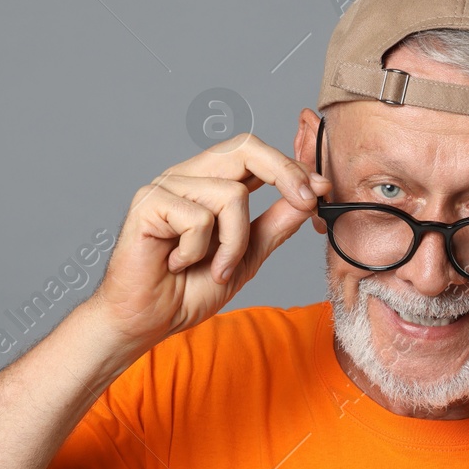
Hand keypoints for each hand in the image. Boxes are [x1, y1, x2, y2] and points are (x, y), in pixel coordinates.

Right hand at [87, 134, 329, 354]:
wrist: (147, 321)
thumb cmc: (187, 289)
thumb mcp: (247, 256)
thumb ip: (276, 225)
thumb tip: (312, 195)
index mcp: (211, 183)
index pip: (255, 154)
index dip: (291, 165)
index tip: (321, 190)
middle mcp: (189, 177)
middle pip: (244, 147)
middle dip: (285, 172)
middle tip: (307, 201)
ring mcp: (166, 186)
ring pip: (231, 194)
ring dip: (233, 244)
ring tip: (213, 268)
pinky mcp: (148, 203)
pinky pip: (199, 218)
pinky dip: (198, 251)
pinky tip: (177, 263)